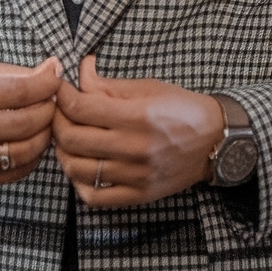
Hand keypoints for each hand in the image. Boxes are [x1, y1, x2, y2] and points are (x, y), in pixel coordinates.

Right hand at [0, 57, 61, 186]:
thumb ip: (19, 74)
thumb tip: (55, 68)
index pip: (15, 91)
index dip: (44, 85)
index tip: (57, 79)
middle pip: (21, 123)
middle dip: (48, 112)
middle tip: (54, 104)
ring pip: (21, 152)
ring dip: (45, 137)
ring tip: (48, 124)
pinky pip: (13, 172)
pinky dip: (32, 158)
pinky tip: (34, 143)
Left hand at [52, 55, 224, 207]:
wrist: (214, 140)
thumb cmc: (180, 108)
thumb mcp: (147, 87)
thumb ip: (108, 85)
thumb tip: (80, 73)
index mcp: (137, 116)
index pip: (81, 107)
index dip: (63, 96)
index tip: (61, 89)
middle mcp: (134, 148)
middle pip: (72, 138)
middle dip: (57, 120)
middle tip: (60, 111)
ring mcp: (135, 176)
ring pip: (77, 169)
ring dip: (63, 151)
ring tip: (68, 137)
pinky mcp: (138, 195)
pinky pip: (94, 197)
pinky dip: (79, 183)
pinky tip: (82, 166)